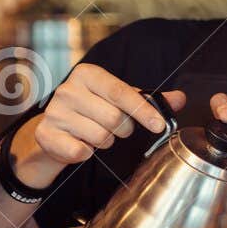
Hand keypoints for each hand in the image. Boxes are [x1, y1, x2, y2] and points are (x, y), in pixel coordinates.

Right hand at [10, 64, 186, 189]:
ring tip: (96, 134)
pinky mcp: (46, 134)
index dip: (144, 111)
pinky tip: (81, 144)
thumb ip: (149, 100)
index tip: (159, 126)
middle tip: (115, 128)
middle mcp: (68, 89)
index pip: (122, 93)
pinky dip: (87, 153)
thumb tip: (180, 98)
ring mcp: (54, 112)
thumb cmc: (93, 112)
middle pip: (114, 119)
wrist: (56, 131)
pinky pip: (81, 151)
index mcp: (88, 74)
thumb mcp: (119, 101)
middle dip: (122, 130)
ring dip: (105, 141)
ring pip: (100, 137)